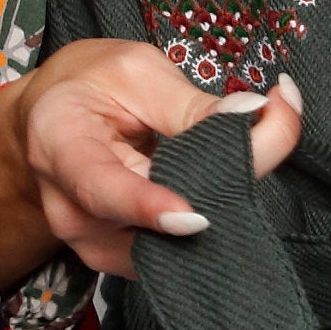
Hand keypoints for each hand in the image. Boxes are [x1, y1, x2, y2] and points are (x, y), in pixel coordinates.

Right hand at [0, 40, 302, 288]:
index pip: (100, 189)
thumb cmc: (91, 86)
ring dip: (224, 201)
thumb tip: (253, 112)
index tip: (196, 218)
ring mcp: (95, 243)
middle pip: (151, 225)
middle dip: (222, 189)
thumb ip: (190, 102)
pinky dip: (214, 215)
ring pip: (174, 244)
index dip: (146, 207)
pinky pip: (178, 249)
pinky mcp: (124, 257)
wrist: (55, 120)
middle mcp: (71, 210)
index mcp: (59, 147)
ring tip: (253, 142)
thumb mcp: (136, 72)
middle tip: (275, 124)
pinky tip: (232, 176)